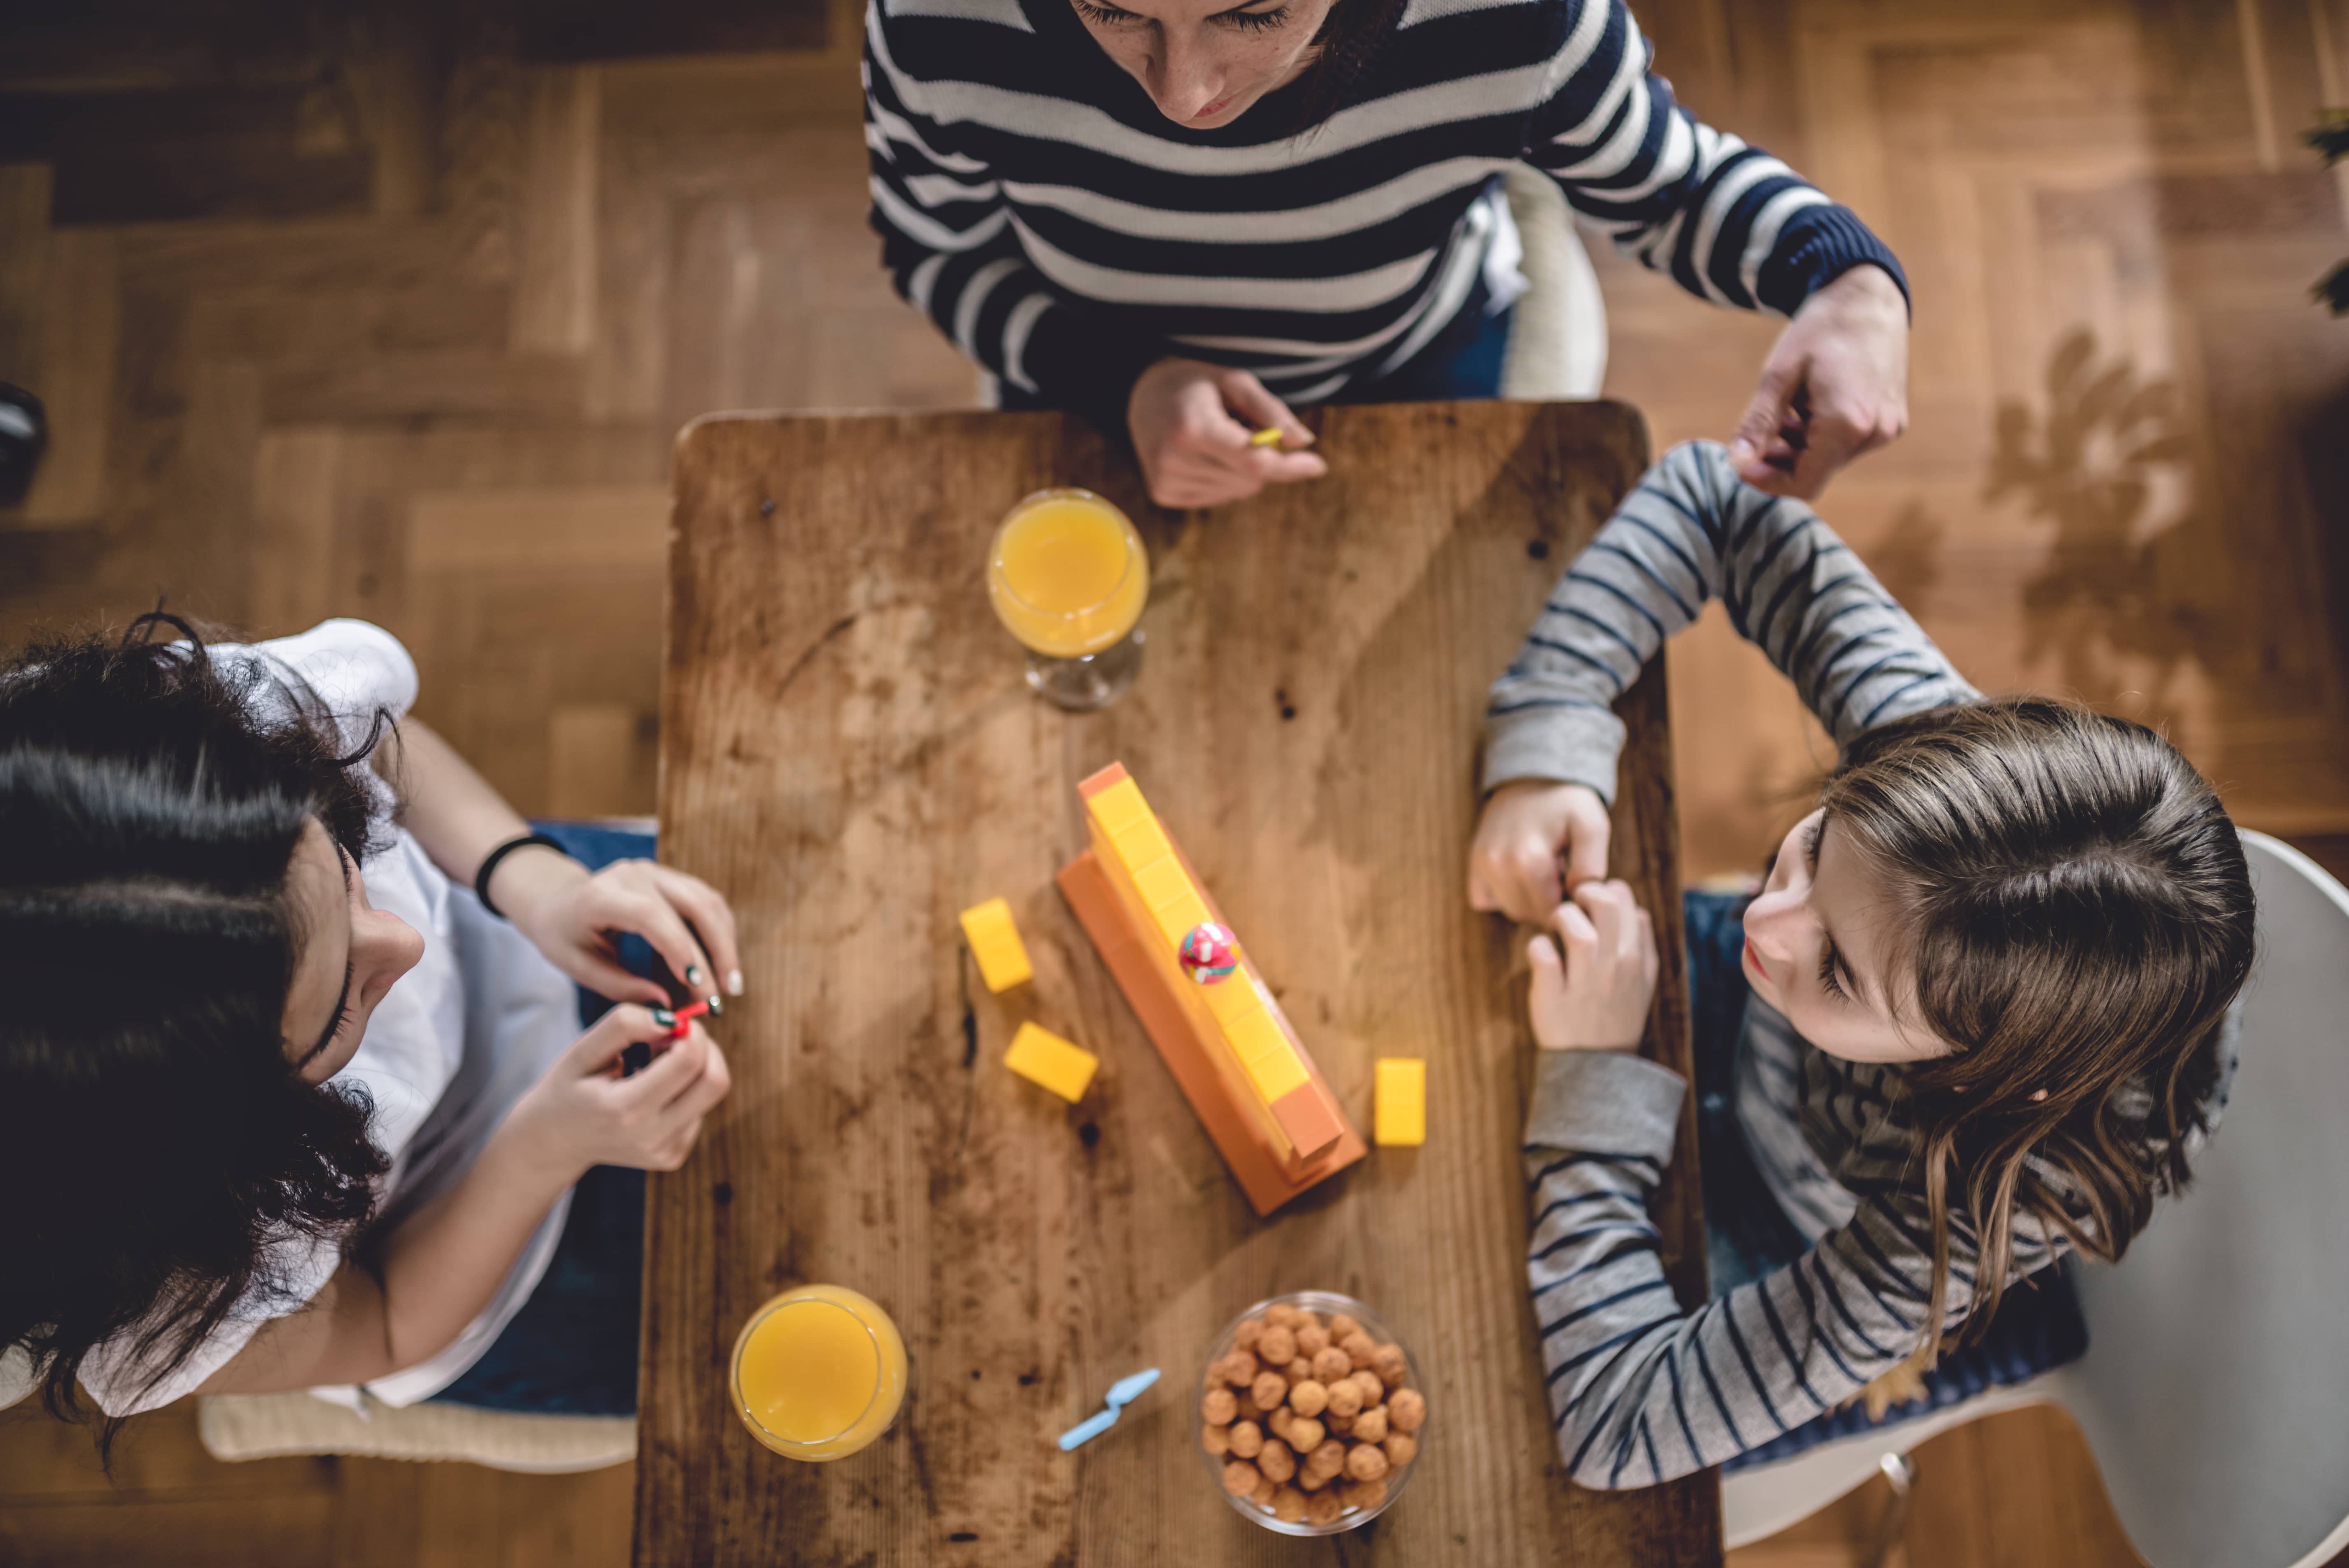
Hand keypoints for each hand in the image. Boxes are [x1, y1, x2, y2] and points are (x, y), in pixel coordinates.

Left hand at [492, 851, 742, 1005]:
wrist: (558, 902)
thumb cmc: (565, 938)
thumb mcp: (579, 968)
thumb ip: (622, 987)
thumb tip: (666, 1006)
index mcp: (603, 895)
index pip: (651, 916)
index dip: (678, 948)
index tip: (697, 986)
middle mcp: (635, 875)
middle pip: (692, 906)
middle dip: (714, 953)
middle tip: (721, 997)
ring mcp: (657, 872)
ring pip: (708, 903)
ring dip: (725, 945)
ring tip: (731, 986)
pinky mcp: (672, 878)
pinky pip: (708, 902)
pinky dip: (721, 933)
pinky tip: (724, 963)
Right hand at [507, 1006, 732, 1173]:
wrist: (555, 1142)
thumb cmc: (568, 1089)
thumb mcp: (583, 1050)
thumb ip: (625, 1025)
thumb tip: (672, 1020)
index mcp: (626, 1109)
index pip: (689, 1061)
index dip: (691, 1032)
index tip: (675, 1024)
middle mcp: (651, 1136)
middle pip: (715, 1082)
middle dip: (706, 1048)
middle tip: (681, 1037)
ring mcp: (665, 1152)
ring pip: (712, 1095)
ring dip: (697, 1068)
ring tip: (660, 1063)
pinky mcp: (673, 1157)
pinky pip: (700, 1112)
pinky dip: (687, 1092)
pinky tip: (655, 1091)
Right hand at [1126, 356, 1327, 508]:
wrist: (1143, 395)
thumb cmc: (1198, 384)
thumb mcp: (1236, 382)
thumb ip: (1271, 411)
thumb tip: (1304, 442)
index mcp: (1193, 428)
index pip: (1253, 460)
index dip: (1289, 466)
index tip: (1317, 464)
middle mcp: (1175, 459)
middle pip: (1250, 478)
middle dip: (1261, 457)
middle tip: (1242, 428)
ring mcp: (1166, 480)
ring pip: (1238, 490)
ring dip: (1242, 468)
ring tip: (1219, 438)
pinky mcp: (1164, 494)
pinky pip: (1219, 496)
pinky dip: (1224, 478)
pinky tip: (1206, 455)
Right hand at [1468, 781, 1611, 923]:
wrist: (1532, 775)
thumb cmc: (1567, 802)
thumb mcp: (1593, 827)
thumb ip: (1591, 868)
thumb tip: (1577, 898)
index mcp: (1529, 860)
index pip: (1550, 913)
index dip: (1569, 904)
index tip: (1575, 880)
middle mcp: (1497, 865)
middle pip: (1528, 914)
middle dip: (1548, 901)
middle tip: (1560, 871)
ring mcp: (1480, 864)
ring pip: (1508, 909)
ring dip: (1527, 898)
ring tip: (1543, 869)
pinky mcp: (1472, 862)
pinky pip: (1485, 899)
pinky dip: (1502, 894)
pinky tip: (1519, 872)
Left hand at [1526, 881, 1657, 1051]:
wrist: (1597, 1067)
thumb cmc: (1615, 1018)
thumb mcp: (1642, 985)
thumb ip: (1643, 947)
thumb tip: (1635, 910)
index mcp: (1636, 960)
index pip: (1627, 902)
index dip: (1606, 890)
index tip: (1593, 904)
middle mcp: (1614, 969)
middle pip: (1605, 905)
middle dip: (1584, 892)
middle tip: (1572, 905)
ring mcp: (1584, 983)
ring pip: (1577, 930)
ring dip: (1561, 918)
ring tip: (1555, 928)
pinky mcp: (1552, 997)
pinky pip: (1543, 956)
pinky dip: (1537, 947)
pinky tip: (1541, 954)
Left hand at [1728, 264, 1908, 499]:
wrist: (1868, 296)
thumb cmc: (1821, 328)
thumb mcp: (1779, 375)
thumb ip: (1758, 424)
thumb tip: (1736, 463)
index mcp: (1847, 423)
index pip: (1804, 483)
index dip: (1767, 482)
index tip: (1740, 464)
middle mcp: (1875, 432)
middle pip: (1817, 473)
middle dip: (1781, 462)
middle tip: (1754, 437)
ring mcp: (1888, 427)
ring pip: (1831, 460)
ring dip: (1799, 448)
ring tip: (1783, 414)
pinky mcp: (1893, 420)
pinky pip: (1849, 444)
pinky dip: (1821, 436)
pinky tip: (1808, 407)